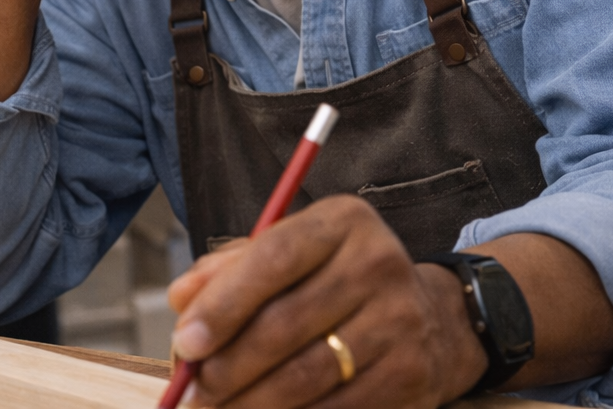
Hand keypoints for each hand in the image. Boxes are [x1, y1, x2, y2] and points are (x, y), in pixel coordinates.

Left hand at [166, 196, 486, 408]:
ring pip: (306, 375)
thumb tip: (180, 300)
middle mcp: (378, 263)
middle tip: (193, 392)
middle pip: (285, 324)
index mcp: (342, 221)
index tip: (185, 343)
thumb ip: (231, 269)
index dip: (223, 304)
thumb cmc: (336, 281)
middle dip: (227, 366)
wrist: (431, 317)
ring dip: (251, 403)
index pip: (274, 258)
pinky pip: (337, 408)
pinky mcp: (411, 375)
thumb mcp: (290, 255)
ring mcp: (400, 321)